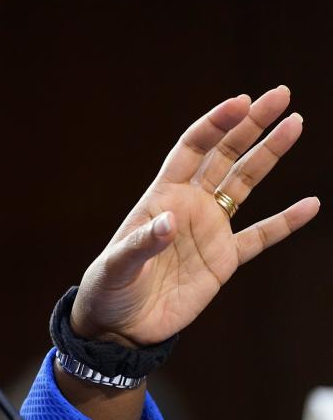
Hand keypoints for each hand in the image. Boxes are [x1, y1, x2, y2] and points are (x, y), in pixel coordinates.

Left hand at [71, 86, 319, 346]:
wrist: (120, 325)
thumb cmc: (108, 288)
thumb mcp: (117, 265)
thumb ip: (141, 243)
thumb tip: (170, 221)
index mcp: (161, 197)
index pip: (193, 149)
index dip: (215, 124)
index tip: (241, 102)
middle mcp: (189, 206)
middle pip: (225, 155)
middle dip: (250, 124)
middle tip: (280, 94)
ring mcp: (209, 230)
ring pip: (245, 184)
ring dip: (269, 154)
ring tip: (295, 123)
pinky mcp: (223, 261)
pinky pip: (260, 236)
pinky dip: (285, 222)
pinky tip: (311, 204)